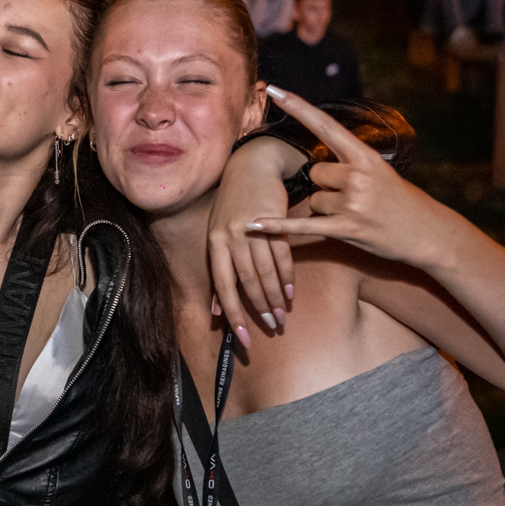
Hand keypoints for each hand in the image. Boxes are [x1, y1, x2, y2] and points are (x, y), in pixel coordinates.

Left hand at [207, 136, 303, 344]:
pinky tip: (290, 292)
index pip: (223, 286)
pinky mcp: (272, 220)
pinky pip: (282, 254)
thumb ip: (219, 272)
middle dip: (259, 308)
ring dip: (275, 296)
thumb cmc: (234, 206)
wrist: (251, 167)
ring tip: (282, 315)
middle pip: (246, 281)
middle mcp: (230, 236)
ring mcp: (252, 227)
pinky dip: (287, 276)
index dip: (233, 314)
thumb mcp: (219, 235)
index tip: (242, 338)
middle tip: (271, 328)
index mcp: (215, 243)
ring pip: (265, 270)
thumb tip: (214, 310)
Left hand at [248, 88, 457, 269]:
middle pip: (314, 172)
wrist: (428, 233)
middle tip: (355, 198)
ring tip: (357, 216)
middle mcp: (357, 175)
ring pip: (313, 201)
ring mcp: (353, 202)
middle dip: (325, 186)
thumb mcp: (379, 171)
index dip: (299, 107)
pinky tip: (252, 224)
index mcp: (365, 155)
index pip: (325, 125)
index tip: (275, 90)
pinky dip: (276, 227)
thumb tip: (316, 164)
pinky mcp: (348, 228)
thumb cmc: (399, 201)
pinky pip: (303, 225)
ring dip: (327, 211)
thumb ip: (348, 163)